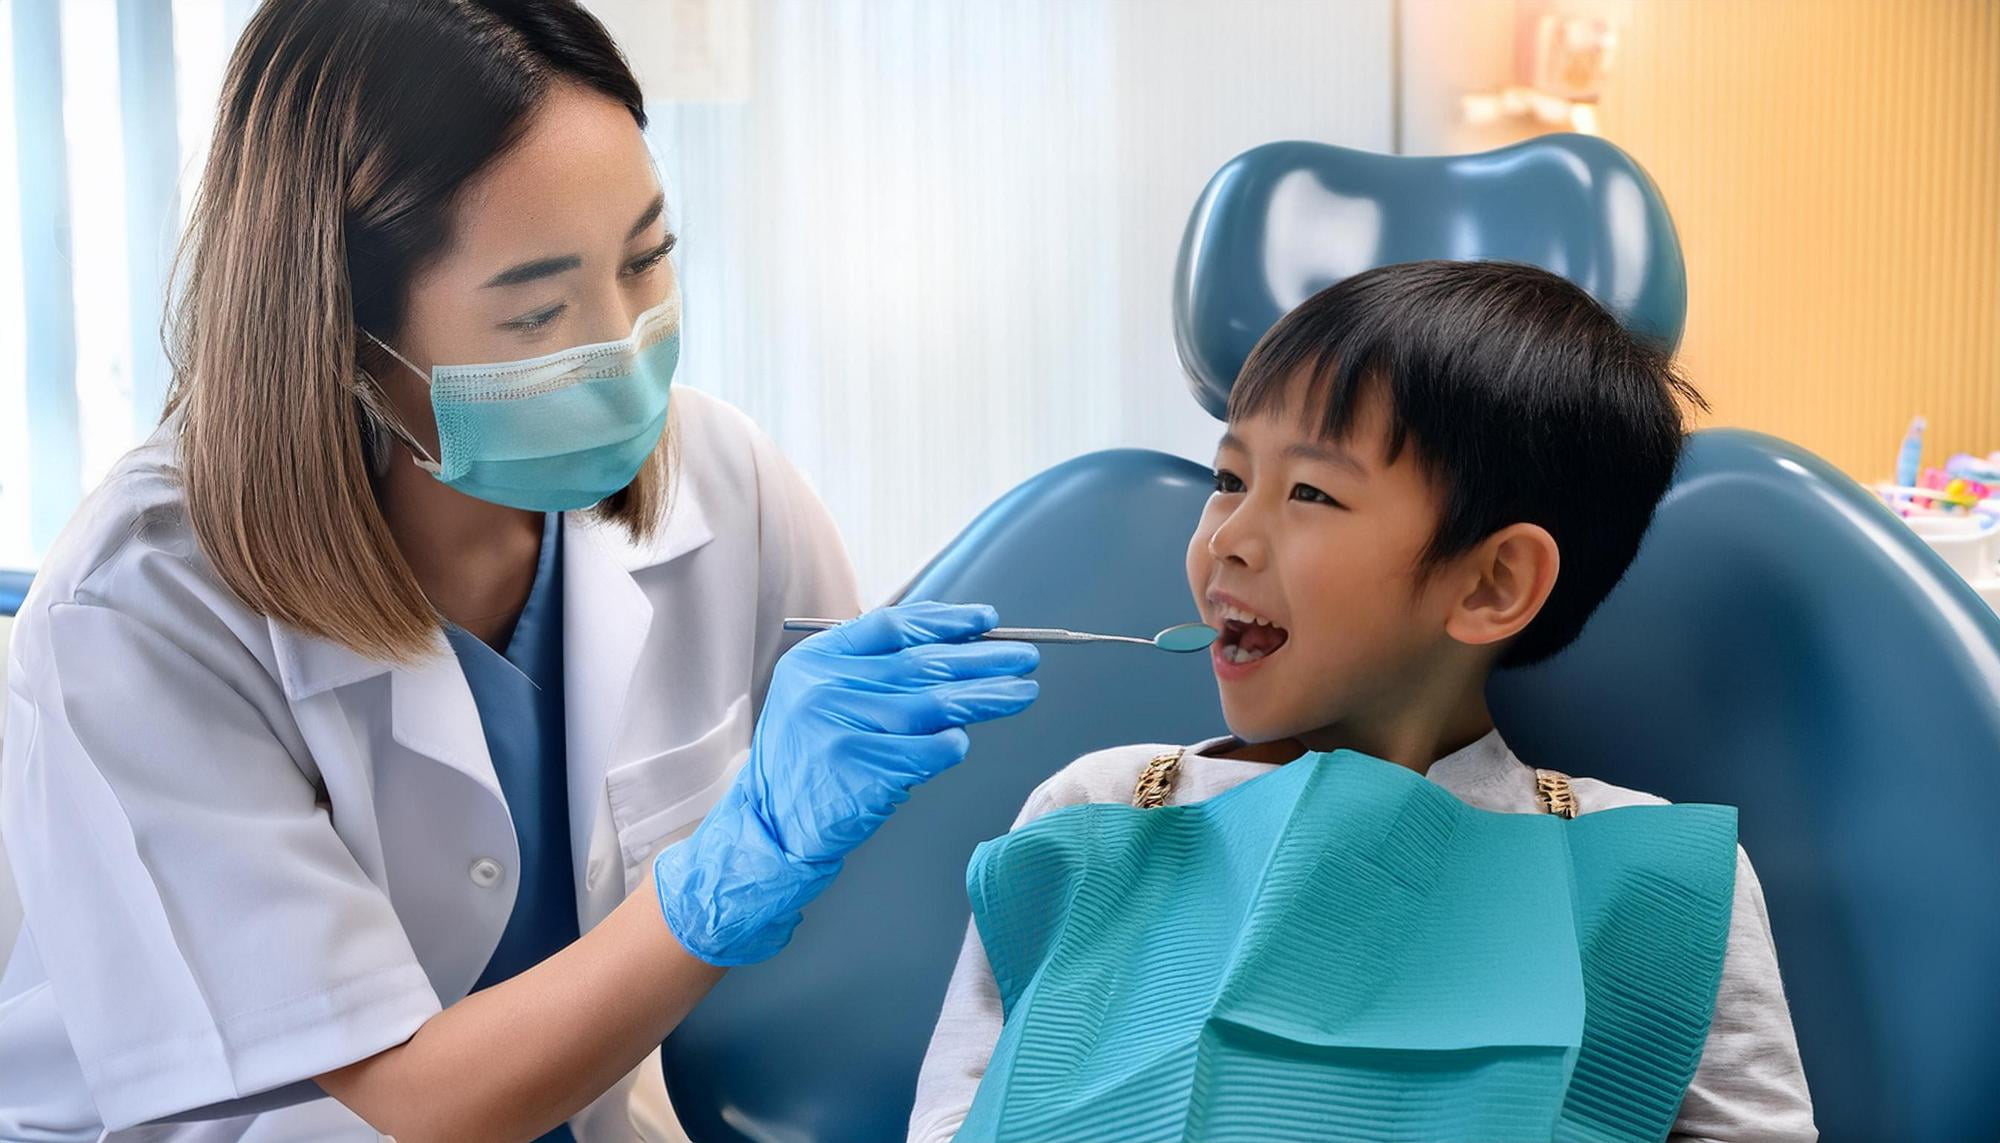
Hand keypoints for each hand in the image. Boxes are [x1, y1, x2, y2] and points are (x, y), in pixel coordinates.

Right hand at [654, 601, 1038, 964]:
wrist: (771, 825)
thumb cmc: (810, 761)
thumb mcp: (822, 699)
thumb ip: (874, 672)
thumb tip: (956, 647)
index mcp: (816, 660)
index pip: (892, 626)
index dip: (945, 621)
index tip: (987, 622)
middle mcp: (825, 687)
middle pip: (921, 663)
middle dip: (982, 659)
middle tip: (1024, 658)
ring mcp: (841, 727)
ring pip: (933, 705)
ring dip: (984, 699)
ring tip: (1021, 693)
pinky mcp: (860, 769)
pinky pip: (925, 751)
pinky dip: (950, 747)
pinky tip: (963, 742)